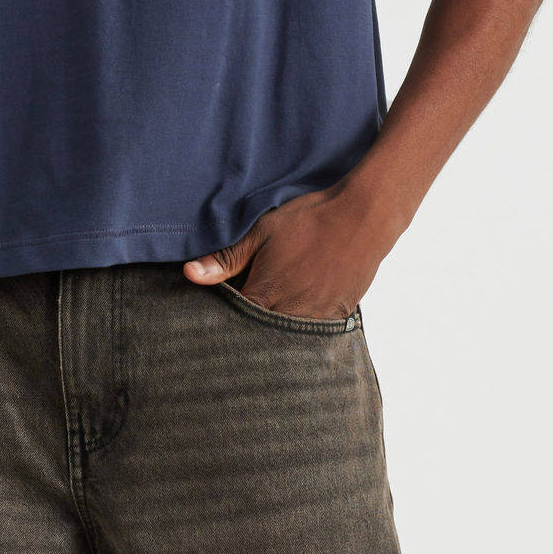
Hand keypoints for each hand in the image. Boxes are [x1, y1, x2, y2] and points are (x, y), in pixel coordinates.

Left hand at [182, 181, 387, 321]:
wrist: (363, 216)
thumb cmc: (309, 220)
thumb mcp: (261, 233)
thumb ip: (226, 260)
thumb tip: (189, 275)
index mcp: (264, 295)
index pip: (233, 321)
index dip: (226, 316)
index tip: (223, 309)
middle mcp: (288, 314)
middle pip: (259, 335)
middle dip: (249, 328)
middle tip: (250, 313)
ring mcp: (315, 318)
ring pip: (287, 337)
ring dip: (277, 328)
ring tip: (276, 310)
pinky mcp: (337, 315)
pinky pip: (315, 333)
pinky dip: (304, 326)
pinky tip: (300, 310)